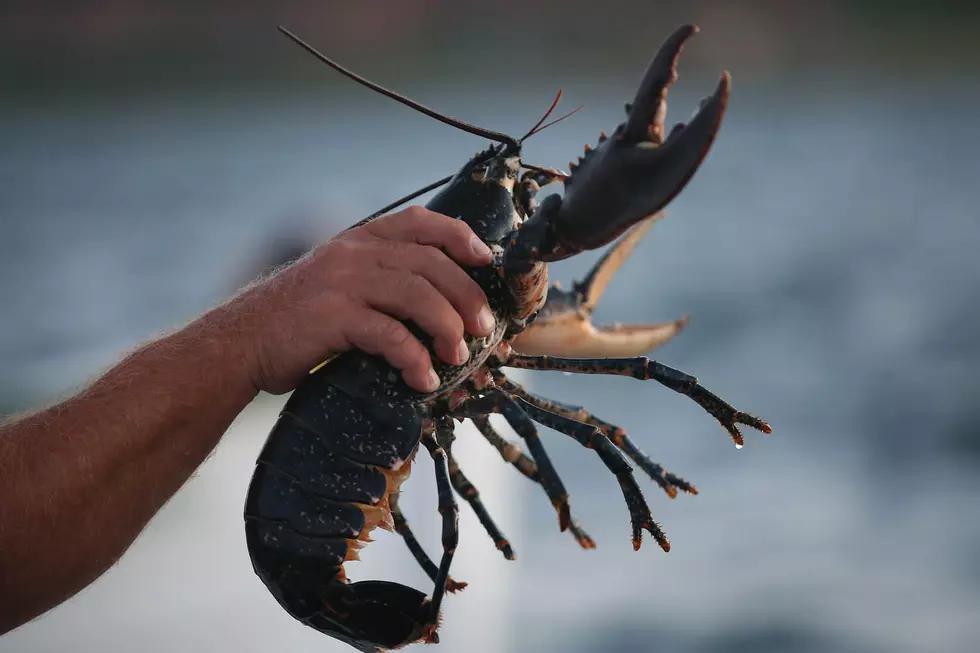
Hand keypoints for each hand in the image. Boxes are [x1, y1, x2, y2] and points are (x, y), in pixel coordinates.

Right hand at [229, 206, 495, 393]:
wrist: (239, 344)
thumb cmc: (296, 322)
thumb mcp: (337, 284)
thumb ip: (378, 281)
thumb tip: (437, 304)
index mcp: (358, 240)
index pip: (419, 221)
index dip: (459, 236)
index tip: (485, 260)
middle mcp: (352, 253)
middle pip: (430, 263)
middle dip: (465, 296)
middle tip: (482, 327)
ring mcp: (342, 282)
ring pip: (417, 295)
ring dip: (446, 328)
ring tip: (457, 356)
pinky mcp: (332, 317)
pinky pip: (390, 335)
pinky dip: (414, 358)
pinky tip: (422, 379)